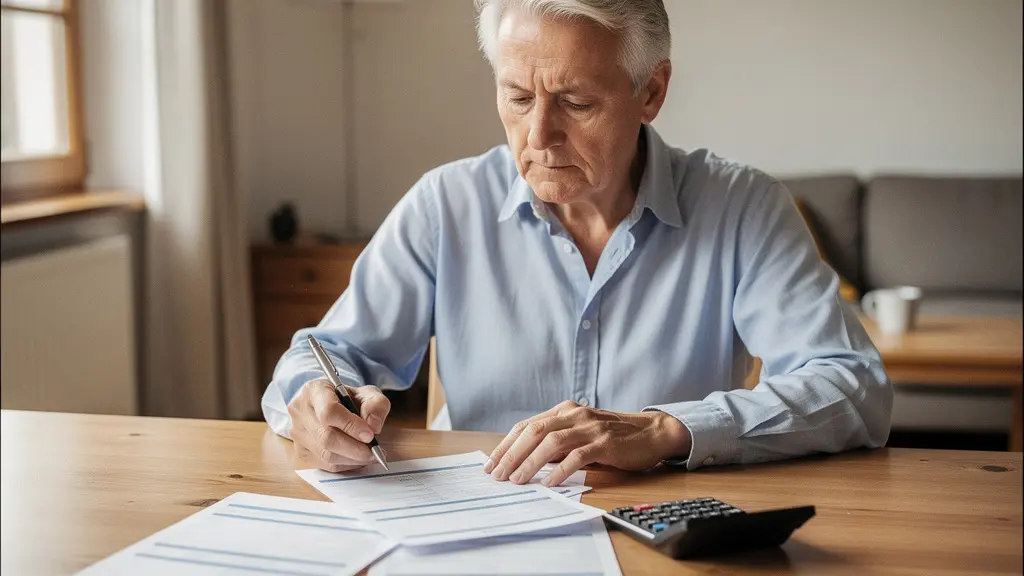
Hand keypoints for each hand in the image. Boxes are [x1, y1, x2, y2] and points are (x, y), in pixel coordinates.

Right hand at [287, 379, 390, 472]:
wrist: (329, 405)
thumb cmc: (347, 398)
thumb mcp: (367, 393)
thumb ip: (376, 405)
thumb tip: (374, 426)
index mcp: (314, 390)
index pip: (328, 411)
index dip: (351, 426)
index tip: (370, 434)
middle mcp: (300, 411)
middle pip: (326, 437)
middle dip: (354, 448)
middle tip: (374, 451)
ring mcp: (297, 433)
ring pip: (325, 454)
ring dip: (352, 459)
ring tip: (369, 455)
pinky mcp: (300, 451)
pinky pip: (325, 465)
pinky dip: (345, 465)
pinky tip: (357, 458)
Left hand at [483, 401, 691, 486]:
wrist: (651, 433)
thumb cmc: (613, 437)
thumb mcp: (580, 434)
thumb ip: (557, 442)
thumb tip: (525, 461)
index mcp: (564, 411)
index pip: (527, 426)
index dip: (506, 445)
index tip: (491, 463)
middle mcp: (574, 414)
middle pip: (534, 431)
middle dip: (512, 454)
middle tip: (498, 475)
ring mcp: (589, 427)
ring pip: (552, 442)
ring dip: (531, 462)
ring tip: (517, 480)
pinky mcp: (605, 442)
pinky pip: (578, 455)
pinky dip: (561, 470)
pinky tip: (549, 482)